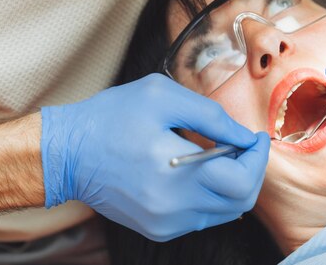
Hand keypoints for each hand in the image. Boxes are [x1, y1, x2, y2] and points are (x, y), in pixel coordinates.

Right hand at [41, 74, 269, 240]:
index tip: (257, 137)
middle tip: (246, 146)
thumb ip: (212, 117)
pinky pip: (202, 216)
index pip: (242, 180)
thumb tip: (245, 137)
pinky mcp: (158, 228)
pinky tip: (199, 171)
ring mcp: (166, 223)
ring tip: (221, 155)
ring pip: (224, 212)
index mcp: (177, 172)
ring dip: (233, 183)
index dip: (258, 157)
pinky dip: (212, 195)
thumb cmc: (110, 118)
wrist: (67, 153)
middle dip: (252, 171)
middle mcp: (174, 207)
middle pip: (240, 201)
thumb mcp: (163, 97)